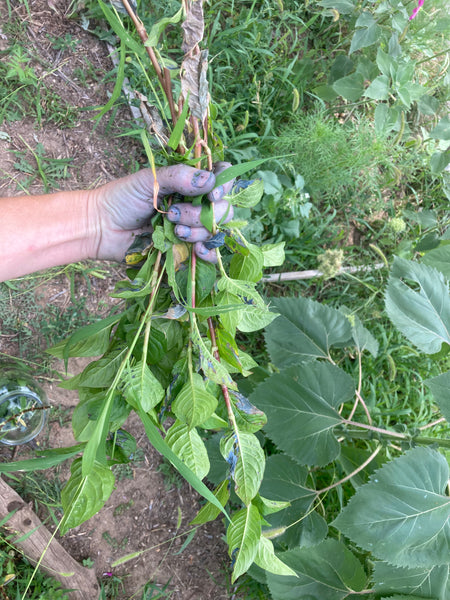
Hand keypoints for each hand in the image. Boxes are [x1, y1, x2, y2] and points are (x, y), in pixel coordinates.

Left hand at [91, 162, 233, 262]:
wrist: (101, 228)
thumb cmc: (122, 198)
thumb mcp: (150, 181)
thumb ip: (179, 177)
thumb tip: (210, 180)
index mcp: (189, 184)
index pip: (222, 179)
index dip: (224, 186)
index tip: (211, 194)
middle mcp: (196, 205)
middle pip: (223, 209)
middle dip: (203, 213)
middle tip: (175, 214)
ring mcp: (192, 229)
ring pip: (216, 232)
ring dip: (198, 232)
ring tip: (173, 231)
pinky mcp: (186, 251)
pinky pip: (210, 255)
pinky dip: (207, 253)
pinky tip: (196, 250)